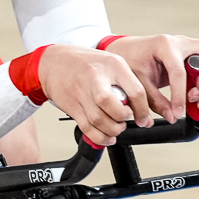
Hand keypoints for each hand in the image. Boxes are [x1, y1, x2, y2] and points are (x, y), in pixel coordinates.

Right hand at [35, 44, 149, 144]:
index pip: (135, 92)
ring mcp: (81, 92)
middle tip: (125, 120)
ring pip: (99, 120)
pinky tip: (106, 136)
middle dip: (123, 120)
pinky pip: (87, 127)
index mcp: (113, 65)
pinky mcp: (71, 106)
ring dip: (112, 130)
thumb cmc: (87, 63)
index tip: (143, 120)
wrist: (55, 61)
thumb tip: (144, 115)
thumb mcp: (112, 64)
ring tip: (116, 127)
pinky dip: (99, 137)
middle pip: (114, 107)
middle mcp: (96, 78)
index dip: (142, 111)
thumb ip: (128, 85)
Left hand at [101, 34, 198, 120]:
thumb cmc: (131, 61)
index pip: (180, 71)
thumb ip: (154, 101)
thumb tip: (172, 117)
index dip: (180, 95)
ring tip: (196, 102)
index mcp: (165, 45)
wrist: (128, 51)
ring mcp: (193, 49)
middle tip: (193, 96)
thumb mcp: (138, 82)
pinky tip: (197, 100)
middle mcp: (183, 43)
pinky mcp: (197, 59)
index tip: (178, 112)